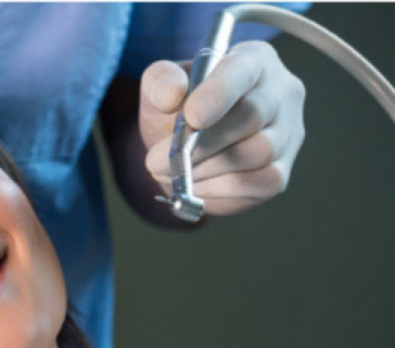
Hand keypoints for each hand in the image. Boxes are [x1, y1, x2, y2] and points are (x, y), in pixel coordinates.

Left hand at [139, 40, 305, 215]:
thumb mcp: (159, 88)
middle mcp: (280, 92)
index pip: (243, 69)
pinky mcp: (281, 172)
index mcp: (252, 59)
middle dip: (202, 143)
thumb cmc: (178, 110)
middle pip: (253, 115)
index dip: (219, 94)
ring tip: (173, 172)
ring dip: (206, 168)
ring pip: (258, 152)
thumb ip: (160, 82)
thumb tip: (172, 94)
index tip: (192, 117)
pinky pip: (260, 183)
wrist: (184, 149)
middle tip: (158, 160)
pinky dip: (220, 189)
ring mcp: (288, 134)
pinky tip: (195, 186)